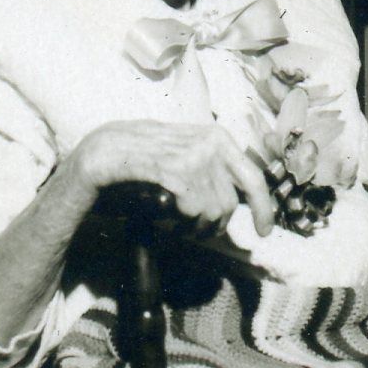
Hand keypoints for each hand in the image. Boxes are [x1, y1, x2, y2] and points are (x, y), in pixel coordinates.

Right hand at [72, 120, 275, 238]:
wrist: (102, 152)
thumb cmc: (143, 160)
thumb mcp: (182, 156)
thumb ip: (210, 170)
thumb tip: (239, 198)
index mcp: (217, 136)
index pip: (253, 176)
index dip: (263, 207)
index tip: (264, 231)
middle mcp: (211, 142)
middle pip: (229, 203)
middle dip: (213, 223)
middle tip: (192, 228)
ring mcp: (194, 154)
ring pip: (213, 210)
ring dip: (193, 224)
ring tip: (171, 217)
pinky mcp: (176, 170)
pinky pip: (194, 209)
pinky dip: (180, 220)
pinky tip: (164, 215)